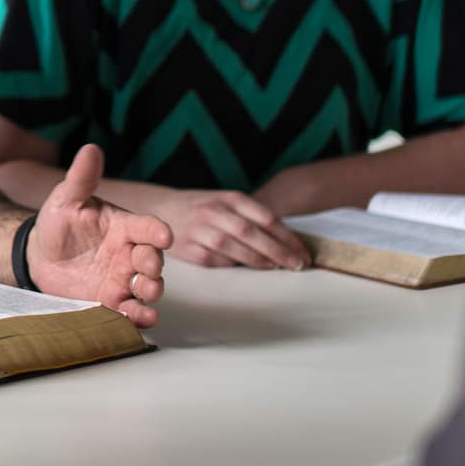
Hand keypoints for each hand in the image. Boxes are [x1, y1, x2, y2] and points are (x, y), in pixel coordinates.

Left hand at [26, 144, 172, 328]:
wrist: (39, 256)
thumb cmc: (58, 223)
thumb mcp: (66, 199)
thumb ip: (81, 178)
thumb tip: (90, 148)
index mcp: (124, 226)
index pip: (147, 227)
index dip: (158, 231)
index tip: (165, 236)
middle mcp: (129, 253)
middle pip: (153, 260)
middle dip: (154, 265)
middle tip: (148, 268)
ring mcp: (123, 278)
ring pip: (147, 287)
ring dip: (152, 292)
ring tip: (148, 295)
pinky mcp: (112, 300)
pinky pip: (131, 310)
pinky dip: (140, 316)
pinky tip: (142, 318)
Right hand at [156, 187, 308, 269]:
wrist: (161, 208)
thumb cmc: (204, 209)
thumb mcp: (228, 203)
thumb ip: (253, 217)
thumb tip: (287, 243)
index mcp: (228, 198)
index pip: (264, 217)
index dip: (287, 237)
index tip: (303, 252)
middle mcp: (212, 211)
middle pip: (250, 233)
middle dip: (278, 251)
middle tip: (297, 265)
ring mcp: (198, 230)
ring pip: (233, 248)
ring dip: (258, 260)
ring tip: (275, 267)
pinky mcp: (187, 249)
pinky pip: (215, 260)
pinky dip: (232, 265)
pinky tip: (244, 267)